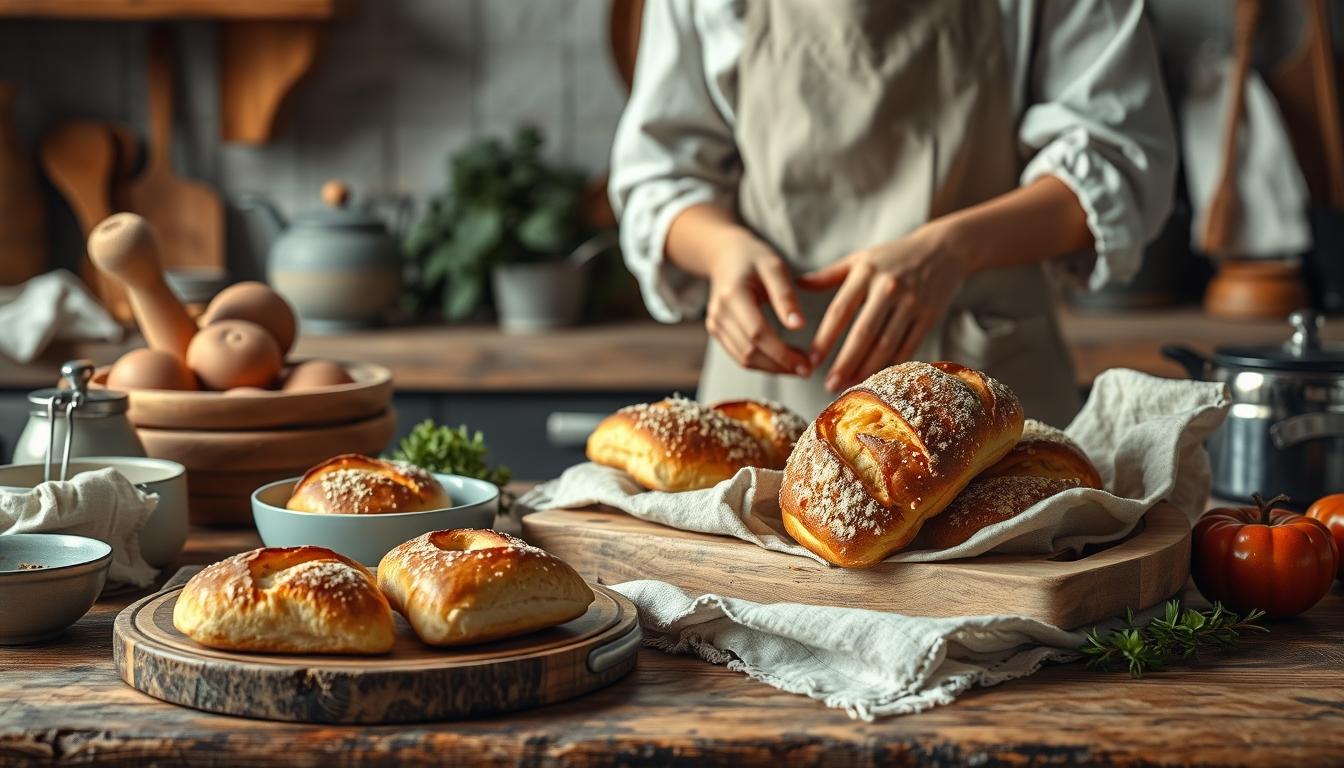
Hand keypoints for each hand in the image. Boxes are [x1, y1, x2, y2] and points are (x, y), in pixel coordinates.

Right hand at [705, 232, 810, 375]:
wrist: (725, 256)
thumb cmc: (754, 259)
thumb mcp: (775, 267)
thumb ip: (786, 297)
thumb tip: (798, 327)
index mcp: (733, 295)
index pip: (757, 333)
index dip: (782, 353)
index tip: (807, 364)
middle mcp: (719, 313)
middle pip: (749, 351)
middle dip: (780, 365)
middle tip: (808, 370)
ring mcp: (714, 324)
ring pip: (744, 359)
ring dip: (772, 368)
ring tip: (799, 367)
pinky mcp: (716, 332)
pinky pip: (739, 356)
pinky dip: (762, 363)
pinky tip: (782, 361)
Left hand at [799, 222, 967, 391]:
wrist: (944, 250)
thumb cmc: (894, 257)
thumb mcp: (861, 259)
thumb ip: (830, 274)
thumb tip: (797, 284)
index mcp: (866, 273)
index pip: (840, 310)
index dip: (825, 338)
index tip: (812, 359)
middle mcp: (888, 288)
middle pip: (863, 333)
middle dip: (845, 362)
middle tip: (828, 385)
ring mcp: (911, 303)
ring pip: (886, 343)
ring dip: (866, 368)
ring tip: (849, 386)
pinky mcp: (929, 316)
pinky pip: (908, 347)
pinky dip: (891, 365)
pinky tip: (877, 378)